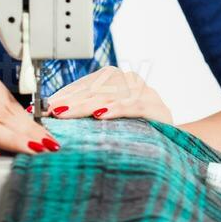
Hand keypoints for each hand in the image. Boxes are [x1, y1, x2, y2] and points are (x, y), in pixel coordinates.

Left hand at [45, 66, 172, 124]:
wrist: (173, 142)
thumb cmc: (136, 130)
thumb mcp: (109, 119)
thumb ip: (87, 111)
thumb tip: (53, 111)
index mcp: (115, 79)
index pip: (85, 84)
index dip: (65, 94)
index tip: (47, 105)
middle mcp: (129, 80)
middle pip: (95, 89)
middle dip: (71, 100)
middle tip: (52, 110)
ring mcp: (145, 92)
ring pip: (110, 95)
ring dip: (87, 104)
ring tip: (68, 112)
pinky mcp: (157, 107)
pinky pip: (134, 105)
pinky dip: (117, 109)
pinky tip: (102, 114)